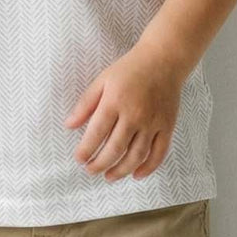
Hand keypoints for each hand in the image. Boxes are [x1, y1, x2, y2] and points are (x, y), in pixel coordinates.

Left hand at [64, 43, 183, 181]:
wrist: (164, 60)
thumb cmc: (130, 69)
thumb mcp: (102, 80)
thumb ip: (85, 104)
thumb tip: (69, 125)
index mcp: (115, 101)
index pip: (97, 133)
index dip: (86, 150)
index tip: (79, 159)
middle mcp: (134, 114)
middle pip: (115, 148)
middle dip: (100, 164)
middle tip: (91, 170)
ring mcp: (152, 122)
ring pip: (136, 155)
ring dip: (121, 170)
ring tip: (109, 176)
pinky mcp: (167, 126)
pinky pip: (159, 152)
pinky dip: (148, 167)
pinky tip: (137, 175)